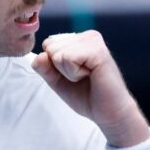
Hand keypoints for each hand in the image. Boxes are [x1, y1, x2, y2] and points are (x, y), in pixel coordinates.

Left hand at [31, 30, 149, 146]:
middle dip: (60, 68)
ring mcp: (93, 41)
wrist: (109, 113)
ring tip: (87, 77)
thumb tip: (40, 56)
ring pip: (56, 53)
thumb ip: (44, 67)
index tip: (74, 74)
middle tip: (82, 77)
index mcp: (79, 40)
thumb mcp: (57, 81)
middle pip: (50, 47)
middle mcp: (87, 36)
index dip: (54, 65)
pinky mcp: (97, 50)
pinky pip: (67, 58)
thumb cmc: (87, 96)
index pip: (48, 44)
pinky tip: (90, 76)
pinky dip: (73, 73)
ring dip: (68, 72)